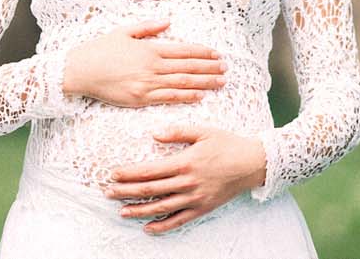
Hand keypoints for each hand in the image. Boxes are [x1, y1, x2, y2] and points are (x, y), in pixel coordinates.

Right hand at [64, 19, 227, 108]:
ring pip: (183, 84)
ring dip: (204, 83)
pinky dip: (186, 97)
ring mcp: (147, 84)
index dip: (202, 52)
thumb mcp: (123, 31)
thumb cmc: (99, 50)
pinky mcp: (140, 99)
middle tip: (226, 69)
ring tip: (220, 82)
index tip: (216, 54)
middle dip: (210, 68)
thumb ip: (147, 27)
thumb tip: (168, 22)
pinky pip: (168, 99)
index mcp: (149, 49)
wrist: (79, 71)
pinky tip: (200, 96)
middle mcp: (151, 66)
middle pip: (188, 67)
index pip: (183, 50)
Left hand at [103, 125, 266, 234]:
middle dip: (126, 192)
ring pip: (161, 208)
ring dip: (139, 211)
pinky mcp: (202, 208)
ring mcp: (194, 198)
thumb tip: (153, 133)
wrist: (252, 163)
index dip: (128, 173)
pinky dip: (163, 226)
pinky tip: (148, 228)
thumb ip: (177, 132)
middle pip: (150, 190)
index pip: (149, 170)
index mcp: (184, 162)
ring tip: (122, 212)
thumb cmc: (227, 144)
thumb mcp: (203, 131)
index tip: (112, 174)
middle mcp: (187, 183)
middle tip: (107, 193)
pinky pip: (179, 221)